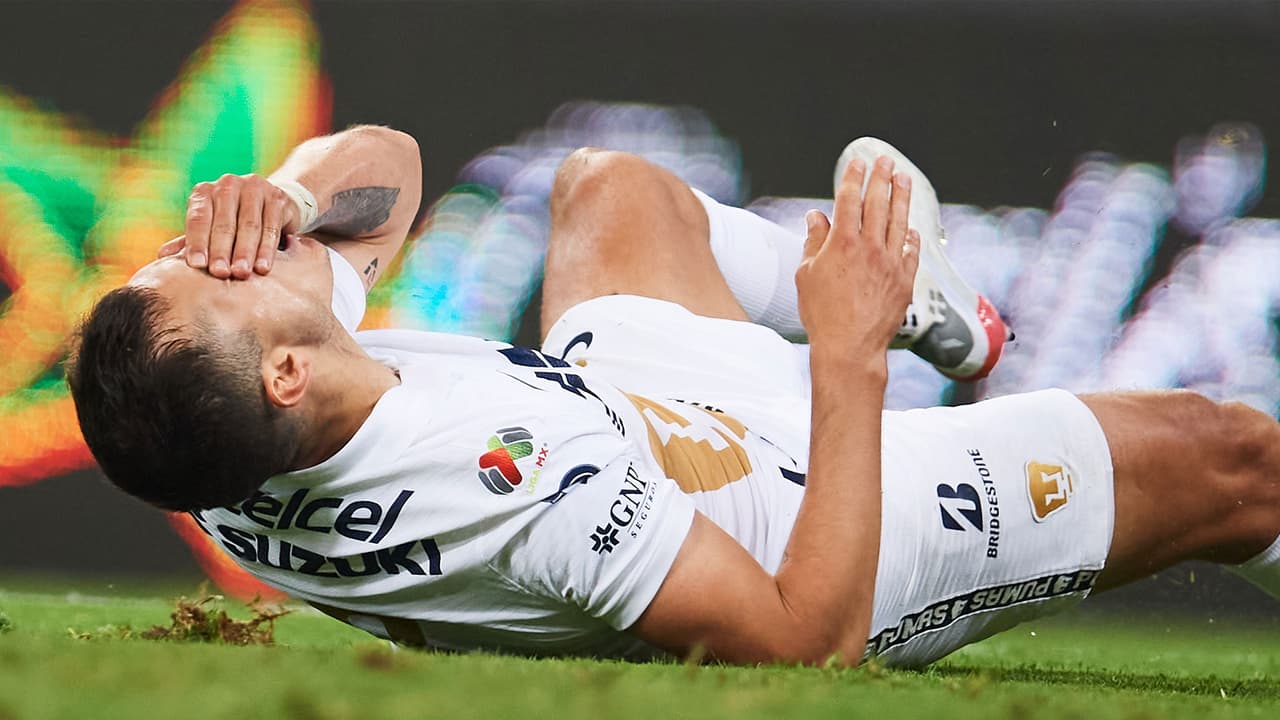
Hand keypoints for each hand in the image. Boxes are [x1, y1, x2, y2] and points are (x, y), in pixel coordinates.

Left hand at [158, 174, 300, 278]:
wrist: (273, 206)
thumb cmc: (234, 223)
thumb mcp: (211, 230)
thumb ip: (191, 241)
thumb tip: (162, 257)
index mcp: (205, 192)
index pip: (198, 218)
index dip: (197, 242)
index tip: (196, 266)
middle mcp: (228, 184)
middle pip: (224, 222)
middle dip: (221, 250)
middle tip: (220, 274)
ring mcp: (254, 187)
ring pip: (248, 225)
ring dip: (245, 252)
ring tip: (241, 274)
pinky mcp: (277, 197)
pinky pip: (271, 226)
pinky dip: (267, 249)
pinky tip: (263, 267)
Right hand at [795, 155, 919, 354]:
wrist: (850, 347)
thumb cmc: (822, 314)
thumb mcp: (807, 275)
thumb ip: (814, 242)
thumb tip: (815, 217)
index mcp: (843, 243)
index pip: (849, 199)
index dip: (853, 177)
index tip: (858, 162)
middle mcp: (870, 247)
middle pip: (879, 203)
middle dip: (882, 178)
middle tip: (886, 161)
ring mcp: (891, 263)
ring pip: (899, 221)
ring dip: (901, 197)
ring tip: (904, 179)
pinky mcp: (905, 280)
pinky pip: (911, 250)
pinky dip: (910, 235)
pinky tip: (909, 227)